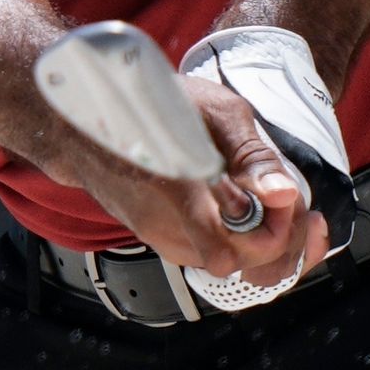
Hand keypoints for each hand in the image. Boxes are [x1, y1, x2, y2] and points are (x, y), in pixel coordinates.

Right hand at [58, 73, 332, 280]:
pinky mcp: (164, 241)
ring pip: (236, 263)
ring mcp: (165, 240)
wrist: (85, 122)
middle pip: (248, 263)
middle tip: (282, 193)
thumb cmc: (148, 105)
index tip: (283, 193)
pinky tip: (245, 205)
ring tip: (265, 196)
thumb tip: (282, 194)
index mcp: (179, 190)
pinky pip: (216, 253)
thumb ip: (251, 155)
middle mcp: (169, 228)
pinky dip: (241, 237)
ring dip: (263, 236)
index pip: (243, 248)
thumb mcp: (212, 110)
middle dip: (281, 232)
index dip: (278, 228)